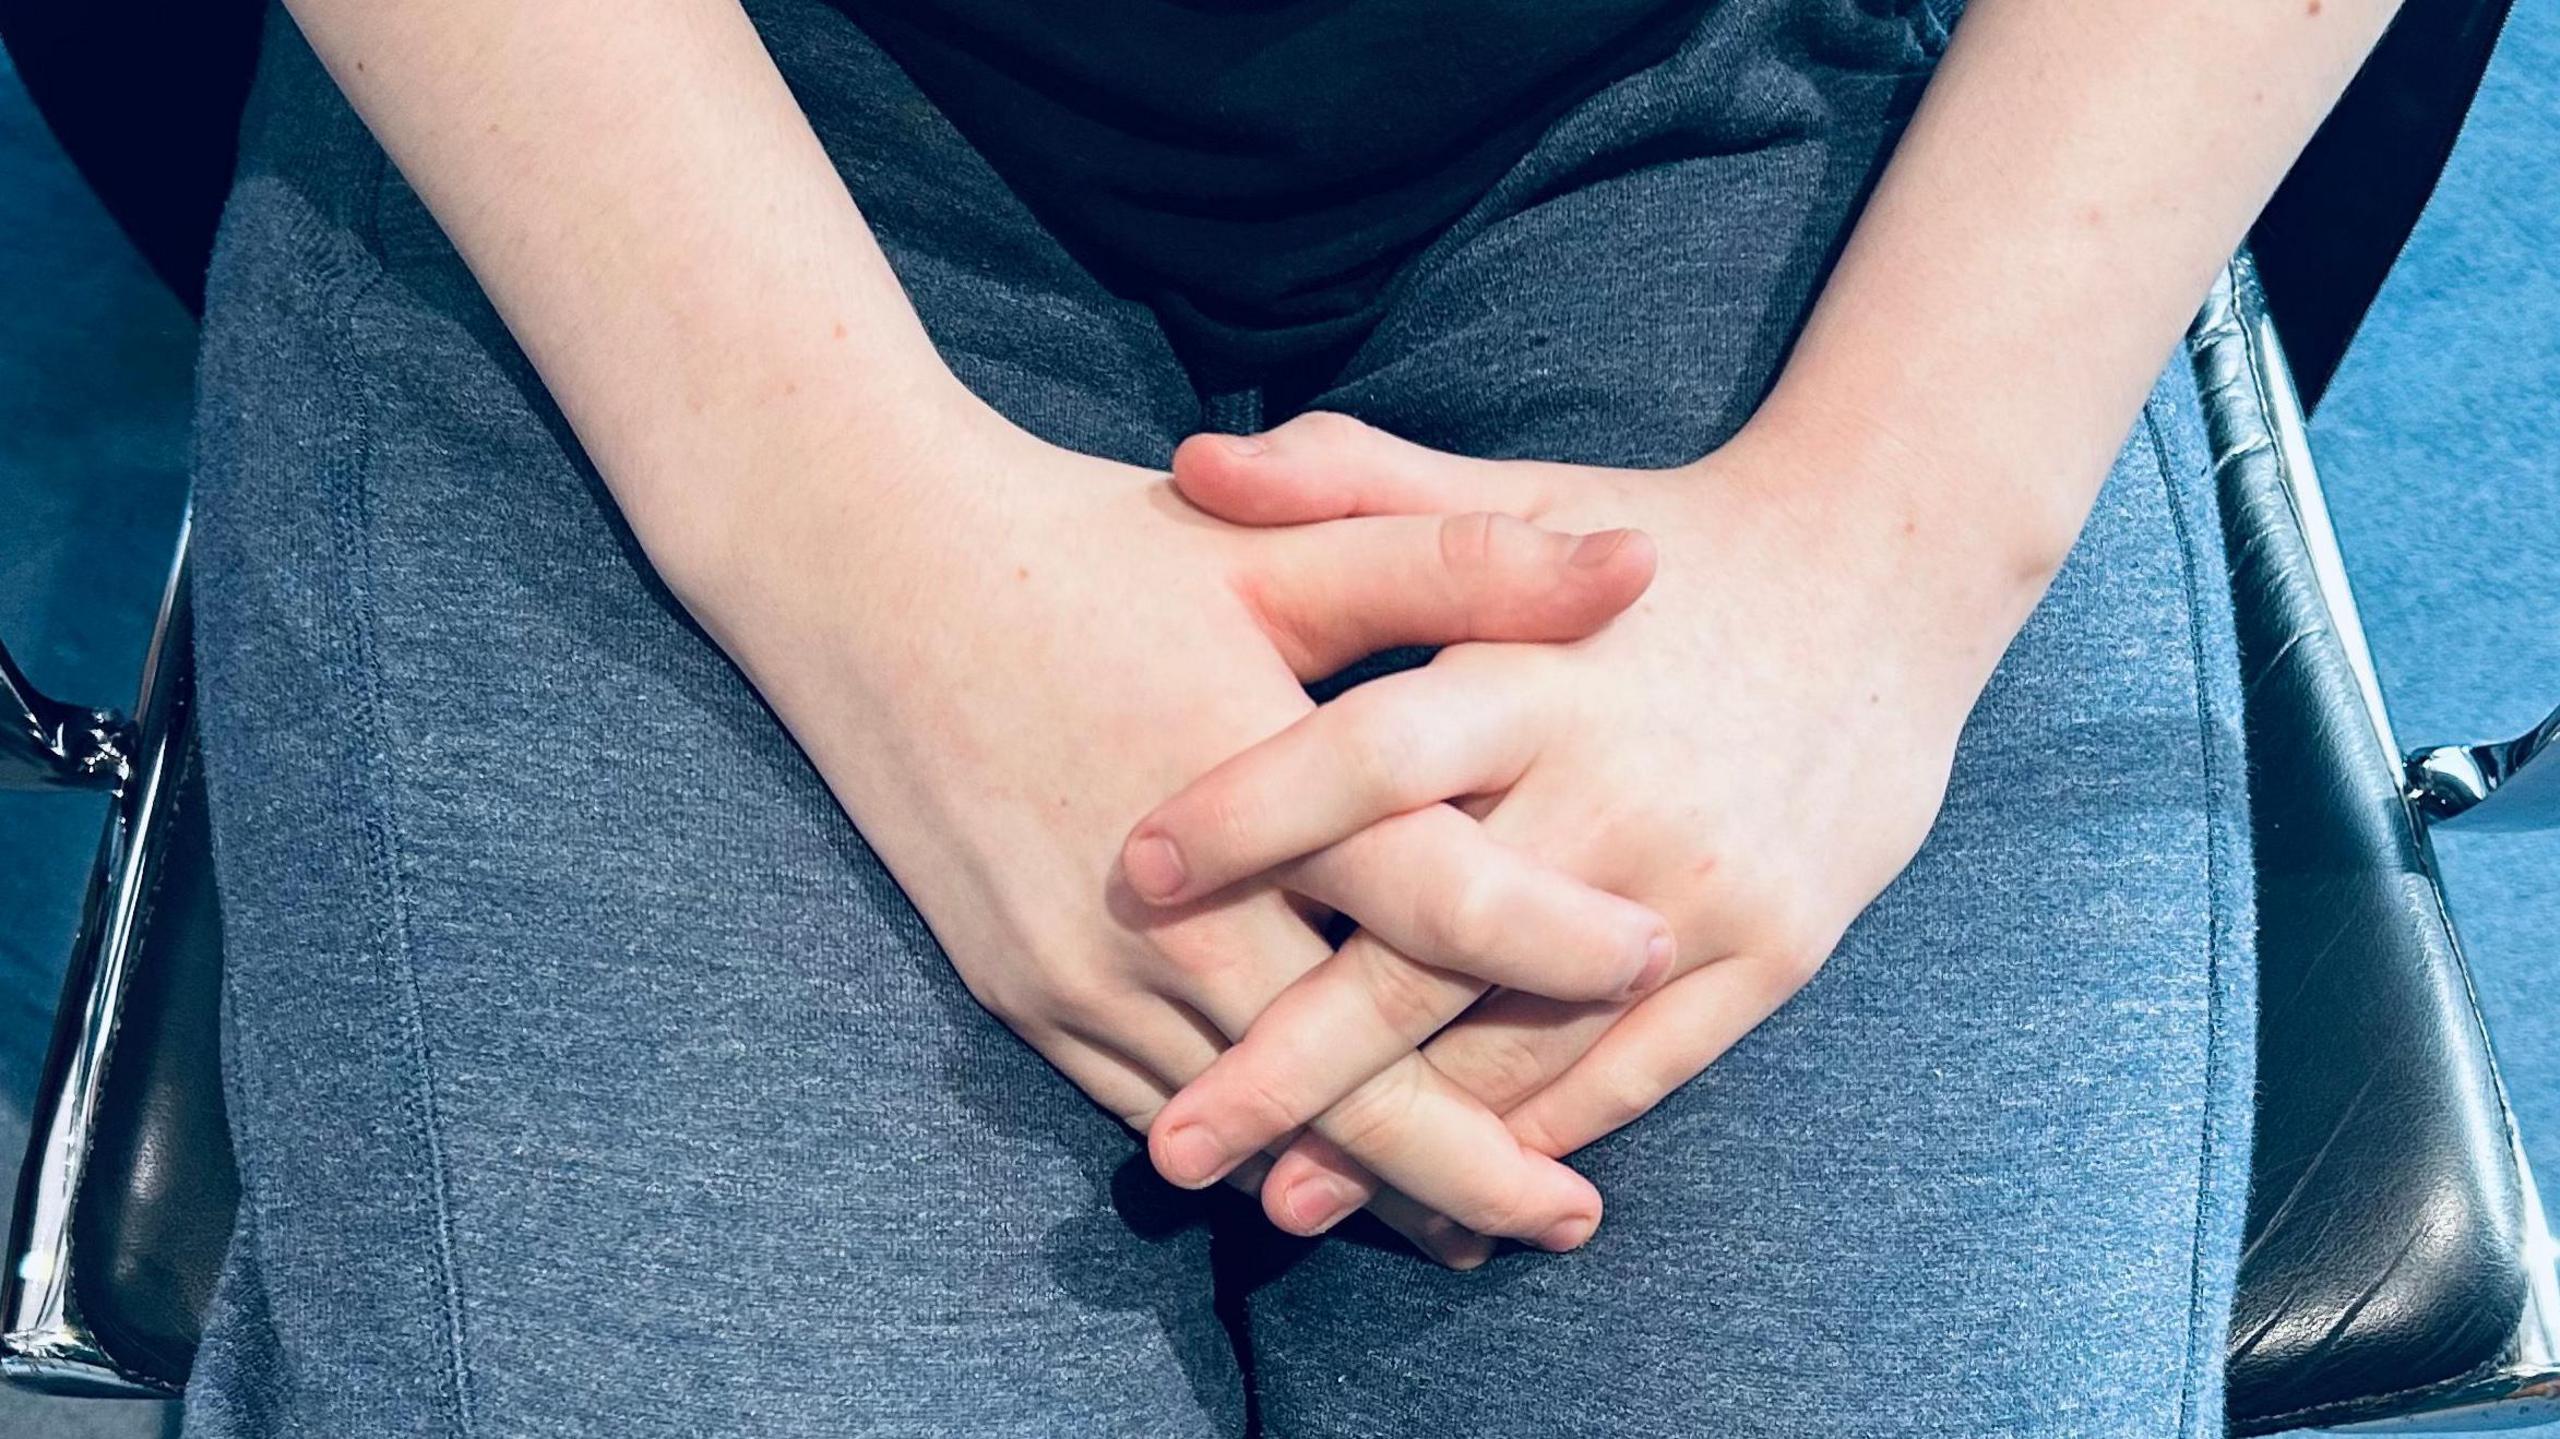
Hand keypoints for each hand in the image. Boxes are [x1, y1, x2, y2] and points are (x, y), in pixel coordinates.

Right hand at [656, 394, 1679, 1257]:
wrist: (870, 574)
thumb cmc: (1091, 553)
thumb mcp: (1273, 548)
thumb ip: (1457, 566)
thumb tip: (1638, 562)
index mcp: (1256, 785)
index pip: (1439, 902)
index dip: (1558, 948)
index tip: (1656, 969)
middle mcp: (1171, 910)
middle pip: (1350, 1074)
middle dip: (1475, 1163)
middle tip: (1576, 1222)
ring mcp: (1086, 971)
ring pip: (1250, 1121)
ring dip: (1365, 1182)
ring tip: (1474, 1225)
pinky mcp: (1028, 995)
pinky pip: (1155, 1107)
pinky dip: (1250, 1151)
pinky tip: (1313, 1176)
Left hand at [1122, 410, 2050, 1239]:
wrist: (1889, 581)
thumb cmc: (1666, 545)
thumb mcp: (1523, 496)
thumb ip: (1352, 481)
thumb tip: (1191, 463)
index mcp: (1535, 671)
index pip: (1371, 754)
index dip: (1253, 813)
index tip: (1138, 880)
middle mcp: (1611, 789)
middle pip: (1426, 948)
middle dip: (1292, 1060)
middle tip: (1174, 1147)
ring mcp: (1693, 887)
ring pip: (1525, 1041)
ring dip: (1402, 1137)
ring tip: (1285, 1203)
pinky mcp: (1766, 954)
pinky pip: (1636, 1071)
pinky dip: (1538, 1137)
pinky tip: (1451, 1194)